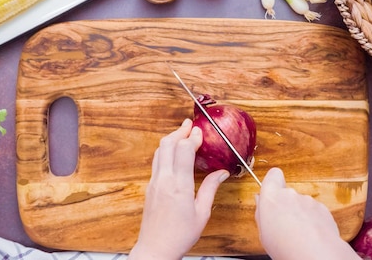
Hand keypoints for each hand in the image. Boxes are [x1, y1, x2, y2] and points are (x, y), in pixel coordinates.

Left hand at [128, 119, 228, 259]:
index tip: (200, 132)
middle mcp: (164, 180)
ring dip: (170, 139)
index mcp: (179, 186)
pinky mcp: (150, 187)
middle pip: (167, 144)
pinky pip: (156, 162)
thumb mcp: (202, 213)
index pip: (183, 150)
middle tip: (190, 125)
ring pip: (159, 151)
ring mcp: (154, 182)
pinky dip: (165, 151)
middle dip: (179, 131)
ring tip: (182, 134)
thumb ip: (210, 189)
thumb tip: (221, 173)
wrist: (155, 248)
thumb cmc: (179, 235)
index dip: (192, 137)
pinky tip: (174, 153)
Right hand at [254, 167, 360, 259]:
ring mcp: (308, 201)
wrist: (314, 254)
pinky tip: (310, 235)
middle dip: (286, 205)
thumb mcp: (263, 232)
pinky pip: (314, 211)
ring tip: (297, 233)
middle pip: (286, 193)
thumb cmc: (286, 246)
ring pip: (301, 203)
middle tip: (283, 223)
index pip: (273, 175)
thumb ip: (261, 212)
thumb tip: (260, 201)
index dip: (272, 181)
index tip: (271, 192)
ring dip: (300, 214)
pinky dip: (312, 220)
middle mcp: (291, 194)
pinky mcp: (323, 209)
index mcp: (272, 196)